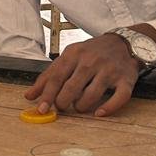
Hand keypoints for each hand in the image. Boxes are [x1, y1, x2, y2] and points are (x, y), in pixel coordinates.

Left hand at [23, 33, 140, 117]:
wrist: (123, 42)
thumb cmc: (91, 53)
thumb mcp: (68, 57)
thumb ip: (49, 76)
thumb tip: (29, 96)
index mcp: (74, 54)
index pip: (56, 77)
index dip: (47, 95)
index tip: (40, 109)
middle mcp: (91, 61)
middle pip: (72, 87)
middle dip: (63, 102)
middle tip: (62, 107)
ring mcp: (109, 70)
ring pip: (92, 94)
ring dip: (82, 106)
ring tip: (79, 107)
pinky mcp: (126, 79)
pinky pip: (119, 98)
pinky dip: (108, 108)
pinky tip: (99, 113)